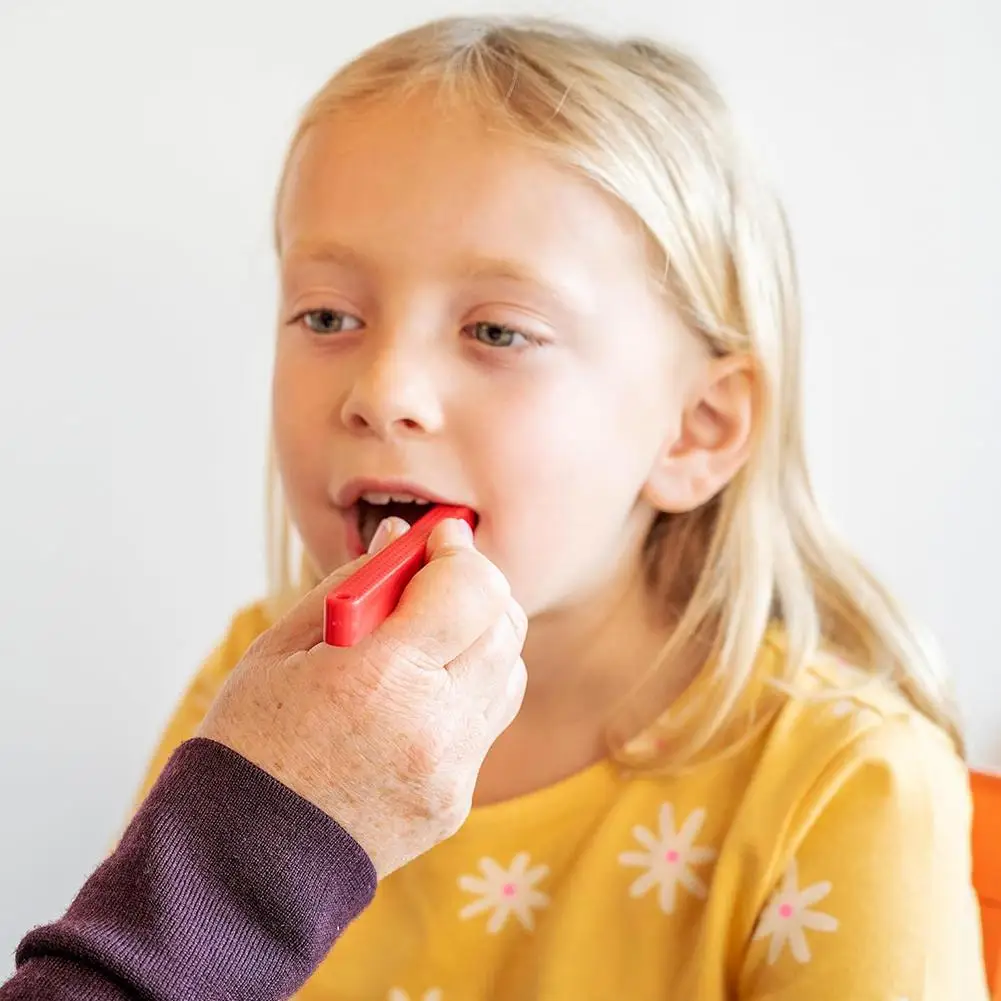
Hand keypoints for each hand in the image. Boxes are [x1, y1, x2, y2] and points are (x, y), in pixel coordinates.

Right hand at [196, 517, 527, 876]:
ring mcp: (451, 769)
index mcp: (380, 676)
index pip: (471, 588)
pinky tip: (422, 690)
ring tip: (426, 639)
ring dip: (480, 638)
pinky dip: (469, 689)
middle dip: (475, 589)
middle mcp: (432, 724)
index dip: (459, 552)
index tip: (439, 537)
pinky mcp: (456, 800)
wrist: (239, 862)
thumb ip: (354, 584)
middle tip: (435, 580)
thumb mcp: (282, 647)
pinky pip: (487, 721)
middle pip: (503, 626)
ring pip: (508, 671)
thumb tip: (402, 539)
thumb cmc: (249, 744)